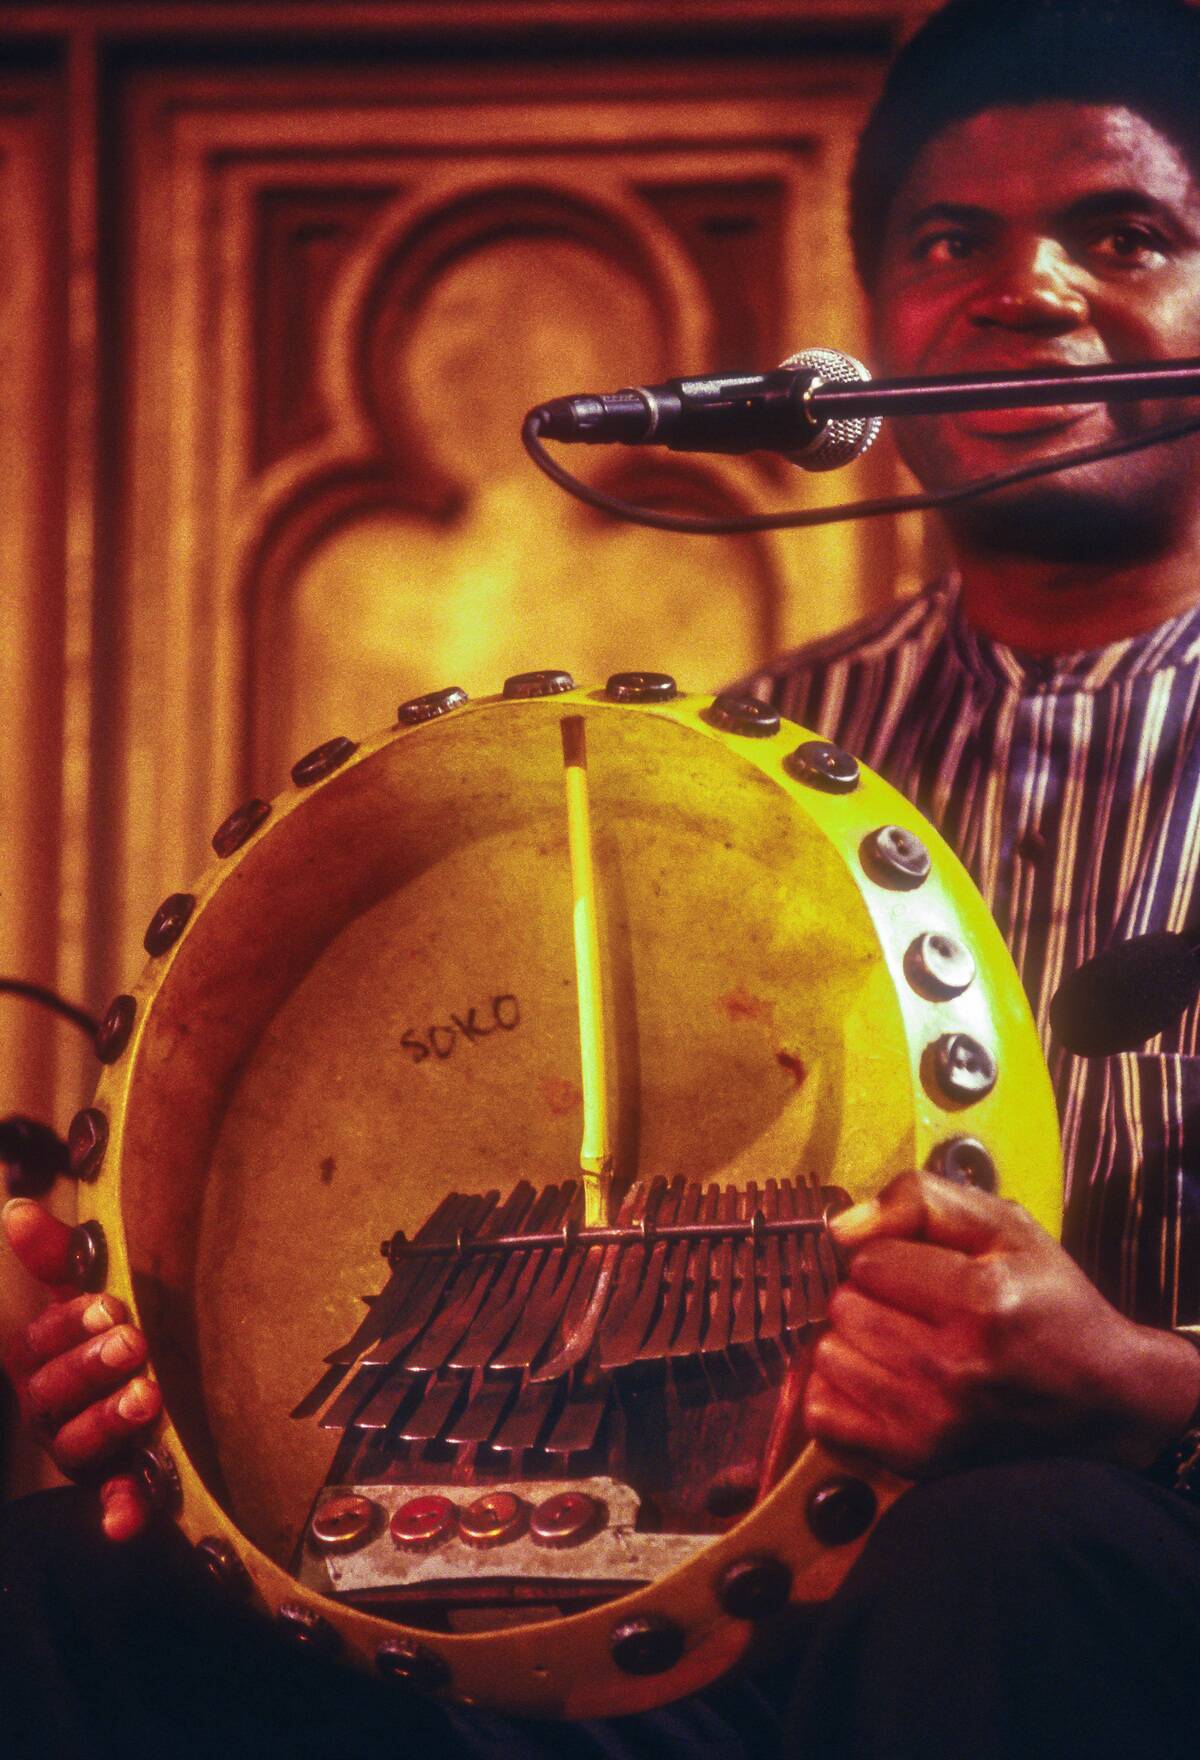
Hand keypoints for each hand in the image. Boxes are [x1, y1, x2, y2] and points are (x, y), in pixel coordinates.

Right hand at [2, 1197, 159, 1538]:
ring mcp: (84, 1450)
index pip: (35, 1345)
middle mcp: (55, 1409)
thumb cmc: (114, 1332)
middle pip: (52, 1395)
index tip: (109, 1304)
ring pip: (77, 1446)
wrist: (172, 1387)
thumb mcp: (90, 1294)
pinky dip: (118, 1509)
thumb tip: (16, 1207)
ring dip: (107, 1423)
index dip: (67, 1326)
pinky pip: (114, 1501)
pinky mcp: (120, 1484)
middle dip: (90, 1367)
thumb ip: (55, 1256)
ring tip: (148, 1397)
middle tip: (132, 1342)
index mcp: (43, 1360)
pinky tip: (125, 1521)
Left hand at [804, 1170, 1199, 1478]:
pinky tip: (881, 1379)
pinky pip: (823, 1411)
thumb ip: (921, 1201)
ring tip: (904, 1342)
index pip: (866, 1260)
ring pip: (828, 1355)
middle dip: (869, 1296)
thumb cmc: (1050, 1304)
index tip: (924, 1270)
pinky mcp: (915, 1459)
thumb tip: (841, 1229)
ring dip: (855, 1342)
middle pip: (843, 1306)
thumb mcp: (1006, 1226)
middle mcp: (953, 1367)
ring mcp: (931, 1421)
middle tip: (916, 1307)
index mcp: (980, 1301)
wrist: (1102, 1399)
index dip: (890, 1255)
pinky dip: (841, 1391)